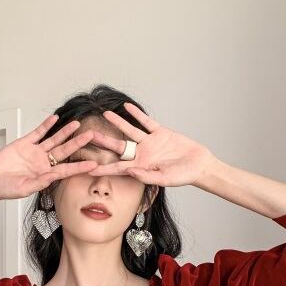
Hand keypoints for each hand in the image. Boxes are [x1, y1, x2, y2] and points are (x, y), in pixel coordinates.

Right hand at [0, 114, 99, 200]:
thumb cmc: (6, 189)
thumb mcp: (23, 188)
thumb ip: (39, 182)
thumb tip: (53, 176)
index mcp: (46, 175)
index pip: (67, 169)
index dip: (80, 166)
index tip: (94, 164)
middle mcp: (43, 162)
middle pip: (64, 151)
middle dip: (78, 143)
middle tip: (92, 136)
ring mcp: (34, 152)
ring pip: (54, 140)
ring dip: (65, 132)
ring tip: (77, 124)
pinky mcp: (24, 143)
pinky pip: (37, 133)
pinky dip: (46, 125)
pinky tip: (54, 119)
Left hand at [87, 103, 218, 186]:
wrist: (199, 165)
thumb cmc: (183, 176)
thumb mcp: (164, 179)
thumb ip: (146, 176)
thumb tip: (130, 171)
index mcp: (140, 167)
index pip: (117, 168)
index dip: (103, 168)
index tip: (88, 168)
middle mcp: (142, 154)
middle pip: (118, 147)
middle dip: (103, 141)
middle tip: (87, 135)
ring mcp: (150, 142)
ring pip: (130, 130)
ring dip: (118, 122)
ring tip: (105, 113)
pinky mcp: (160, 132)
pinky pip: (146, 122)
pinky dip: (137, 114)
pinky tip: (126, 106)